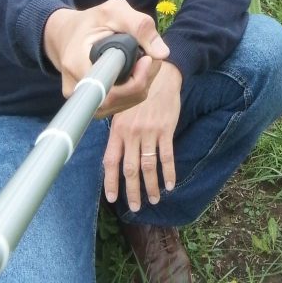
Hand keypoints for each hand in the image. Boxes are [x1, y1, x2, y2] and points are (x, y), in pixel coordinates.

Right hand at [43, 0, 168, 116]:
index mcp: (77, 65)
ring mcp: (84, 101)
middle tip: (150, 55)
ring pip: (124, 103)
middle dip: (144, 78)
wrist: (67, 34)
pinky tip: (135, 70)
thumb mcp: (114, 10)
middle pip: (122, 99)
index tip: (146, 59)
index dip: (136, 79)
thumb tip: (162, 53)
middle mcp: (77, 90)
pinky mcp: (93, 105)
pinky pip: (121, 103)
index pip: (112, 91)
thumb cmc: (91, 20)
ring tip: (143, 59)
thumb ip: (139, 25)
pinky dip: (134, 87)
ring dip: (142, 82)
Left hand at [103, 63, 181, 210]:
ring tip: (154, 200)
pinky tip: (170, 184)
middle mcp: (132, 133)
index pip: (111, 161)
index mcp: (117, 129)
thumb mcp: (122, 110)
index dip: (110, 182)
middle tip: (135, 207)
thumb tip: (114, 156)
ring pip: (149, 167)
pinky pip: (167, 156)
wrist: (160, 75)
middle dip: (132, 191)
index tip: (112, 198)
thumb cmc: (139, 93)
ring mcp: (149, 132)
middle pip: (131, 169)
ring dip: (151, 187)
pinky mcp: (165, 130)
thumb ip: (118, 132)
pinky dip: (169, 173)